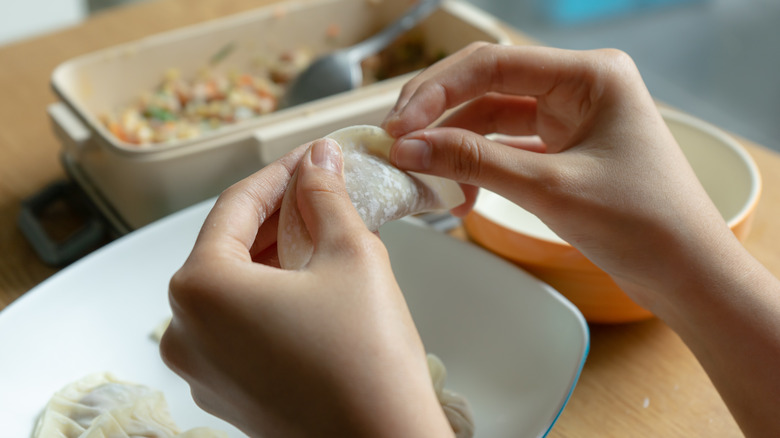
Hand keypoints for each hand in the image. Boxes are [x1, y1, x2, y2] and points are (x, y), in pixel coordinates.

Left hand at [160, 140, 451, 437]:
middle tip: (323, 190)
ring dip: (276, 256)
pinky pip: (240, 327)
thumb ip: (326, 196)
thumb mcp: (351, 255)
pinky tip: (313, 284)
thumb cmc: (367, 359)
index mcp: (200, 290)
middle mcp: (184, 331)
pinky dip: (271, 298)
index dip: (280, 174)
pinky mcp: (226, 394)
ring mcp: (201, 370)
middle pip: (230, 249)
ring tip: (323, 233)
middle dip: (279, 216)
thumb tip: (320, 160)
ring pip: (235, 290)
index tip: (311, 157)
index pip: (235, 207)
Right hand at [382, 43, 732, 311]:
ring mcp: (570, 118)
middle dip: (439, 114)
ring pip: (492, 119)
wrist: (687, 273)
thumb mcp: (549, 188)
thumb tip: (408, 148)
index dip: (438, 91)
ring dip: (454, 146)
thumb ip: (476, 162)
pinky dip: (478, 167)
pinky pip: (506, 147)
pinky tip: (457, 194)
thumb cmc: (642, 224)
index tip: (400, 126)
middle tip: (396, 143)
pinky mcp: (563, 149)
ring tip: (420, 174)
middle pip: (487, 85)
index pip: (494, 64)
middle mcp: (579, 87)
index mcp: (590, 76)